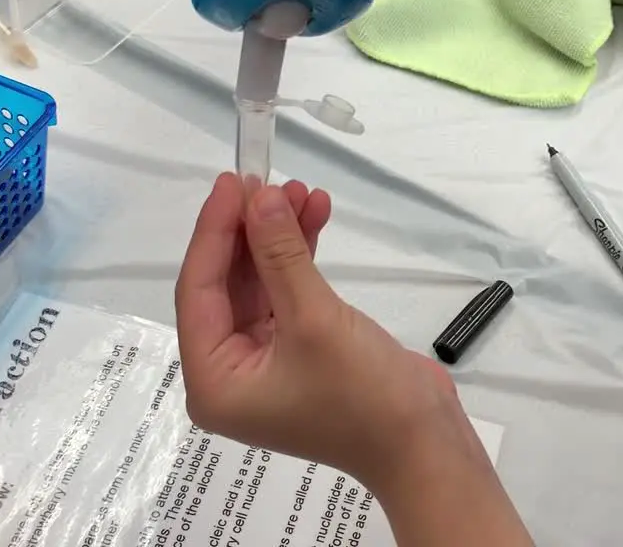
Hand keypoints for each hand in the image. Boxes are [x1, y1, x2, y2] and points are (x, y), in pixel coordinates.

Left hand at [174, 174, 468, 488]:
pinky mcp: (301, 350)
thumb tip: (258, 197)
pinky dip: (301, 257)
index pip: (198, 292)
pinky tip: (317, 216)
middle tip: (269, 179)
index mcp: (214, 381)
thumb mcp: (314, 318)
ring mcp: (267, 362)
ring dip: (279, 237)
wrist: (424, 443)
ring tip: (304, 191)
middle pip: (226, 285)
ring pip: (260, 283)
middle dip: (251, 230)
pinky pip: (287, 294)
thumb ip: (280, 253)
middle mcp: (230, 373)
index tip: (233, 181)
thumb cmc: (361, 394)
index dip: (214, 232)